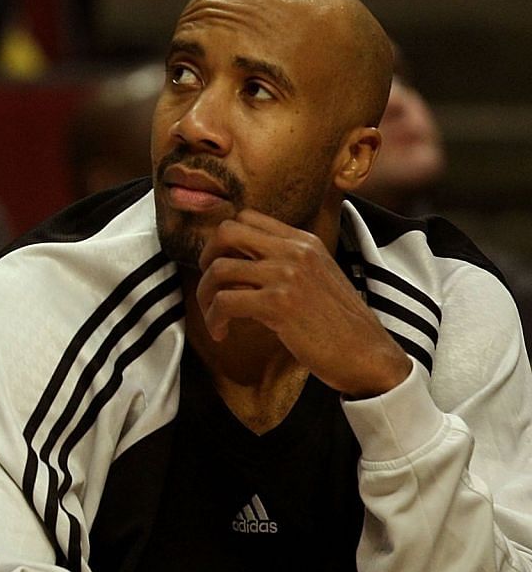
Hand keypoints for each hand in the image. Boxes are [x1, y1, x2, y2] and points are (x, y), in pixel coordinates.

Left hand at [196, 210, 412, 397]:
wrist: (366, 354)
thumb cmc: (338, 324)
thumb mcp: (316, 277)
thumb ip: (285, 263)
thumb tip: (239, 262)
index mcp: (304, 241)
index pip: (247, 217)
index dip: (223, 241)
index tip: (221, 266)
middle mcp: (295, 251)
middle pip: (226, 231)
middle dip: (205, 258)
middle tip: (209, 286)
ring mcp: (287, 275)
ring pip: (218, 269)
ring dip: (204, 296)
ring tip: (214, 318)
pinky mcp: (278, 304)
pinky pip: (224, 302)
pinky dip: (213, 319)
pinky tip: (221, 333)